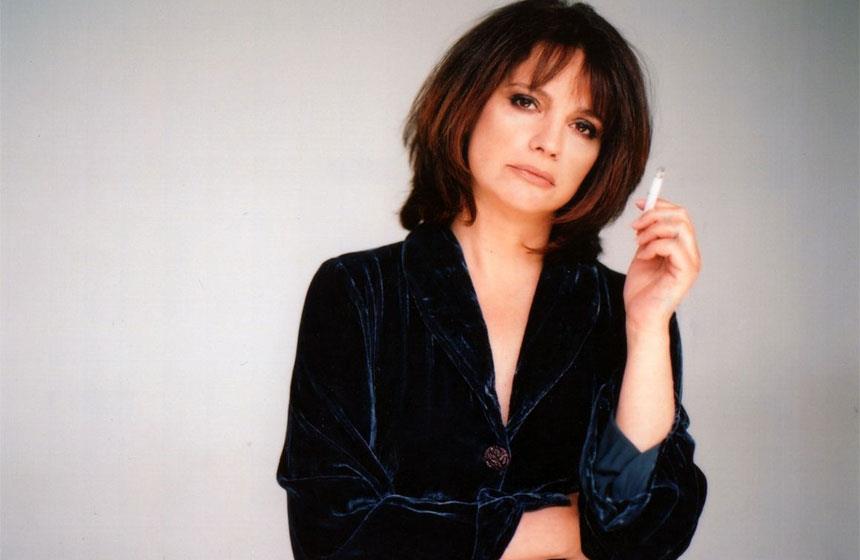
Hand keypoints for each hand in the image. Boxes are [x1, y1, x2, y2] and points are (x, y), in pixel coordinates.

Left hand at [625, 197, 700, 332]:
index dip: (660, 204)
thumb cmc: (641, 290)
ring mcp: (691, 262)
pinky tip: (642, 257)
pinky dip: (652, 246)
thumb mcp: (643, 253)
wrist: (640, 316)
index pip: (680, 215)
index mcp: (683, 247)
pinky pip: (671, 245)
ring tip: (638, 245)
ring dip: (651, 231)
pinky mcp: (686, 272)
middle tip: (635, 227)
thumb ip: (648, 233)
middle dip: (654, 215)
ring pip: (678, 227)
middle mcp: (692, 253)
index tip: (639, 203)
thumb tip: (645, 206)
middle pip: (682, 216)